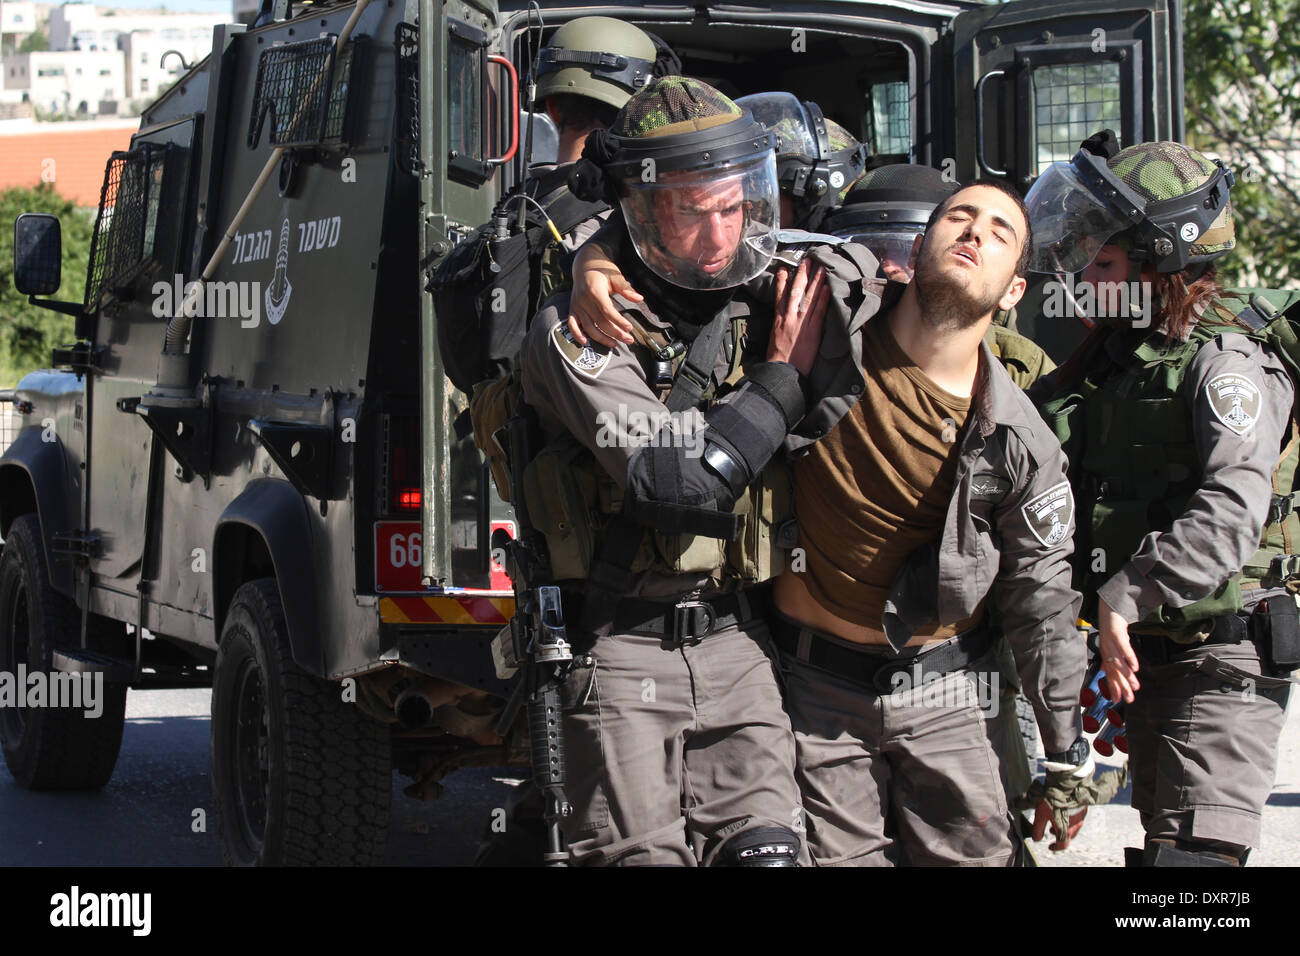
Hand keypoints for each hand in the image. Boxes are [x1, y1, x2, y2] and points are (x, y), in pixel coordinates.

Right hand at [566, 242, 640, 348]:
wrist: (584, 264)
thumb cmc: (602, 270)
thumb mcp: (615, 276)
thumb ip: (626, 289)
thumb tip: (639, 299)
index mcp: (595, 290)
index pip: (607, 310)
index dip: (618, 321)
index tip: (629, 328)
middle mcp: (584, 299)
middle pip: (600, 321)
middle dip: (615, 333)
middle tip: (629, 339)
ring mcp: (577, 305)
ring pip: (588, 327)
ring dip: (601, 338)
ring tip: (614, 344)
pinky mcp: (573, 308)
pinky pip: (572, 324)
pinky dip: (576, 334)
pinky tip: (585, 342)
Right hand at [768, 258, 829, 375]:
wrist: (781, 371)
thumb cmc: (777, 358)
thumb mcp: (773, 336)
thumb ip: (779, 323)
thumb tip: (783, 315)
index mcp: (778, 319)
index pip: (780, 295)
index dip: (782, 281)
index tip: (784, 268)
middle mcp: (789, 317)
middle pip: (796, 291)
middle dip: (802, 274)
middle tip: (808, 260)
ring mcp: (801, 323)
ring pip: (809, 297)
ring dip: (816, 281)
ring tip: (821, 268)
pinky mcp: (812, 331)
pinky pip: (819, 312)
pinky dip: (823, 299)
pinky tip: (827, 287)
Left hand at [1031, 800, 1087, 850]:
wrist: (1067, 784)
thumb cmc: (1052, 801)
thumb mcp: (1041, 814)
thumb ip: (1037, 829)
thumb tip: (1036, 839)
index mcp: (1067, 830)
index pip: (1063, 845)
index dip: (1055, 847)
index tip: (1049, 846)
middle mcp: (1076, 825)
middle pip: (1069, 835)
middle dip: (1059, 835)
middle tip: (1050, 830)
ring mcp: (1081, 816)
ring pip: (1073, 826)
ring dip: (1064, 826)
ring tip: (1054, 820)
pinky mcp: (1083, 806)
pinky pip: (1076, 816)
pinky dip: (1069, 817)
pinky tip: (1061, 809)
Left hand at [1097, 596, 1139, 702]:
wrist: (1108, 605)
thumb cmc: (1112, 625)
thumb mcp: (1114, 642)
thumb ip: (1117, 657)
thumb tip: (1118, 670)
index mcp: (1106, 653)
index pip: (1109, 674)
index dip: (1113, 687)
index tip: (1117, 701)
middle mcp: (1107, 649)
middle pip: (1114, 671)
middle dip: (1121, 686)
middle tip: (1129, 699)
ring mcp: (1110, 641)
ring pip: (1118, 662)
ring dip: (1126, 675)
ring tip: (1135, 687)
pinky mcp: (1116, 632)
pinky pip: (1123, 647)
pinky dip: (1129, 657)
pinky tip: (1135, 667)